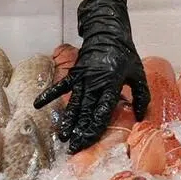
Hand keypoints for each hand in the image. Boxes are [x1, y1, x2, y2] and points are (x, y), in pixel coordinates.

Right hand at [33, 0, 149, 152]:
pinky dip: (49, 94)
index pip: (102, 111)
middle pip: (86, 112)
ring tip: (62, 136)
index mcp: (111, 85)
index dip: (95, 128)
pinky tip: (37, 104)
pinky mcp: (74, 73)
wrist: (108, 31)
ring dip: (68, 120)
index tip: (88, 142)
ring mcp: (82, 78)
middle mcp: (94, 84)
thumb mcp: (138, 73)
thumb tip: (142, 117)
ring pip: (74, 104)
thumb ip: (142, 96)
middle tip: (74, 148)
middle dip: (80, 131)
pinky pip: (61, 86)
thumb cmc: (125, 53)